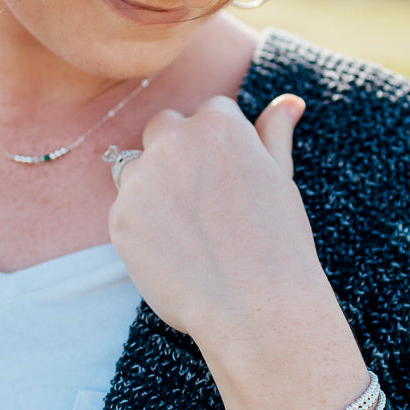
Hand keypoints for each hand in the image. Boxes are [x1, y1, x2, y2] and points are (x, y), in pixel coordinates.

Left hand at [107, 92, 319, 344]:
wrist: (257, 308)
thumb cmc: (279, 241)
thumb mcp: (281, 177)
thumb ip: (274, 133)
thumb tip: (289, 101)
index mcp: (217, 124)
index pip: (209, 113)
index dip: (222, 147)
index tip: (233, 180)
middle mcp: (174, 142)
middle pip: (164, 127)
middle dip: (179, 152)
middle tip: (208, 200)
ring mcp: (141, 180)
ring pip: (136, 167)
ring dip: (154, 185)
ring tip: (190, 228)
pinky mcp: (119, 219)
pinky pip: (126, 210)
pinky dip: (143, 226)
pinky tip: (175, 252)